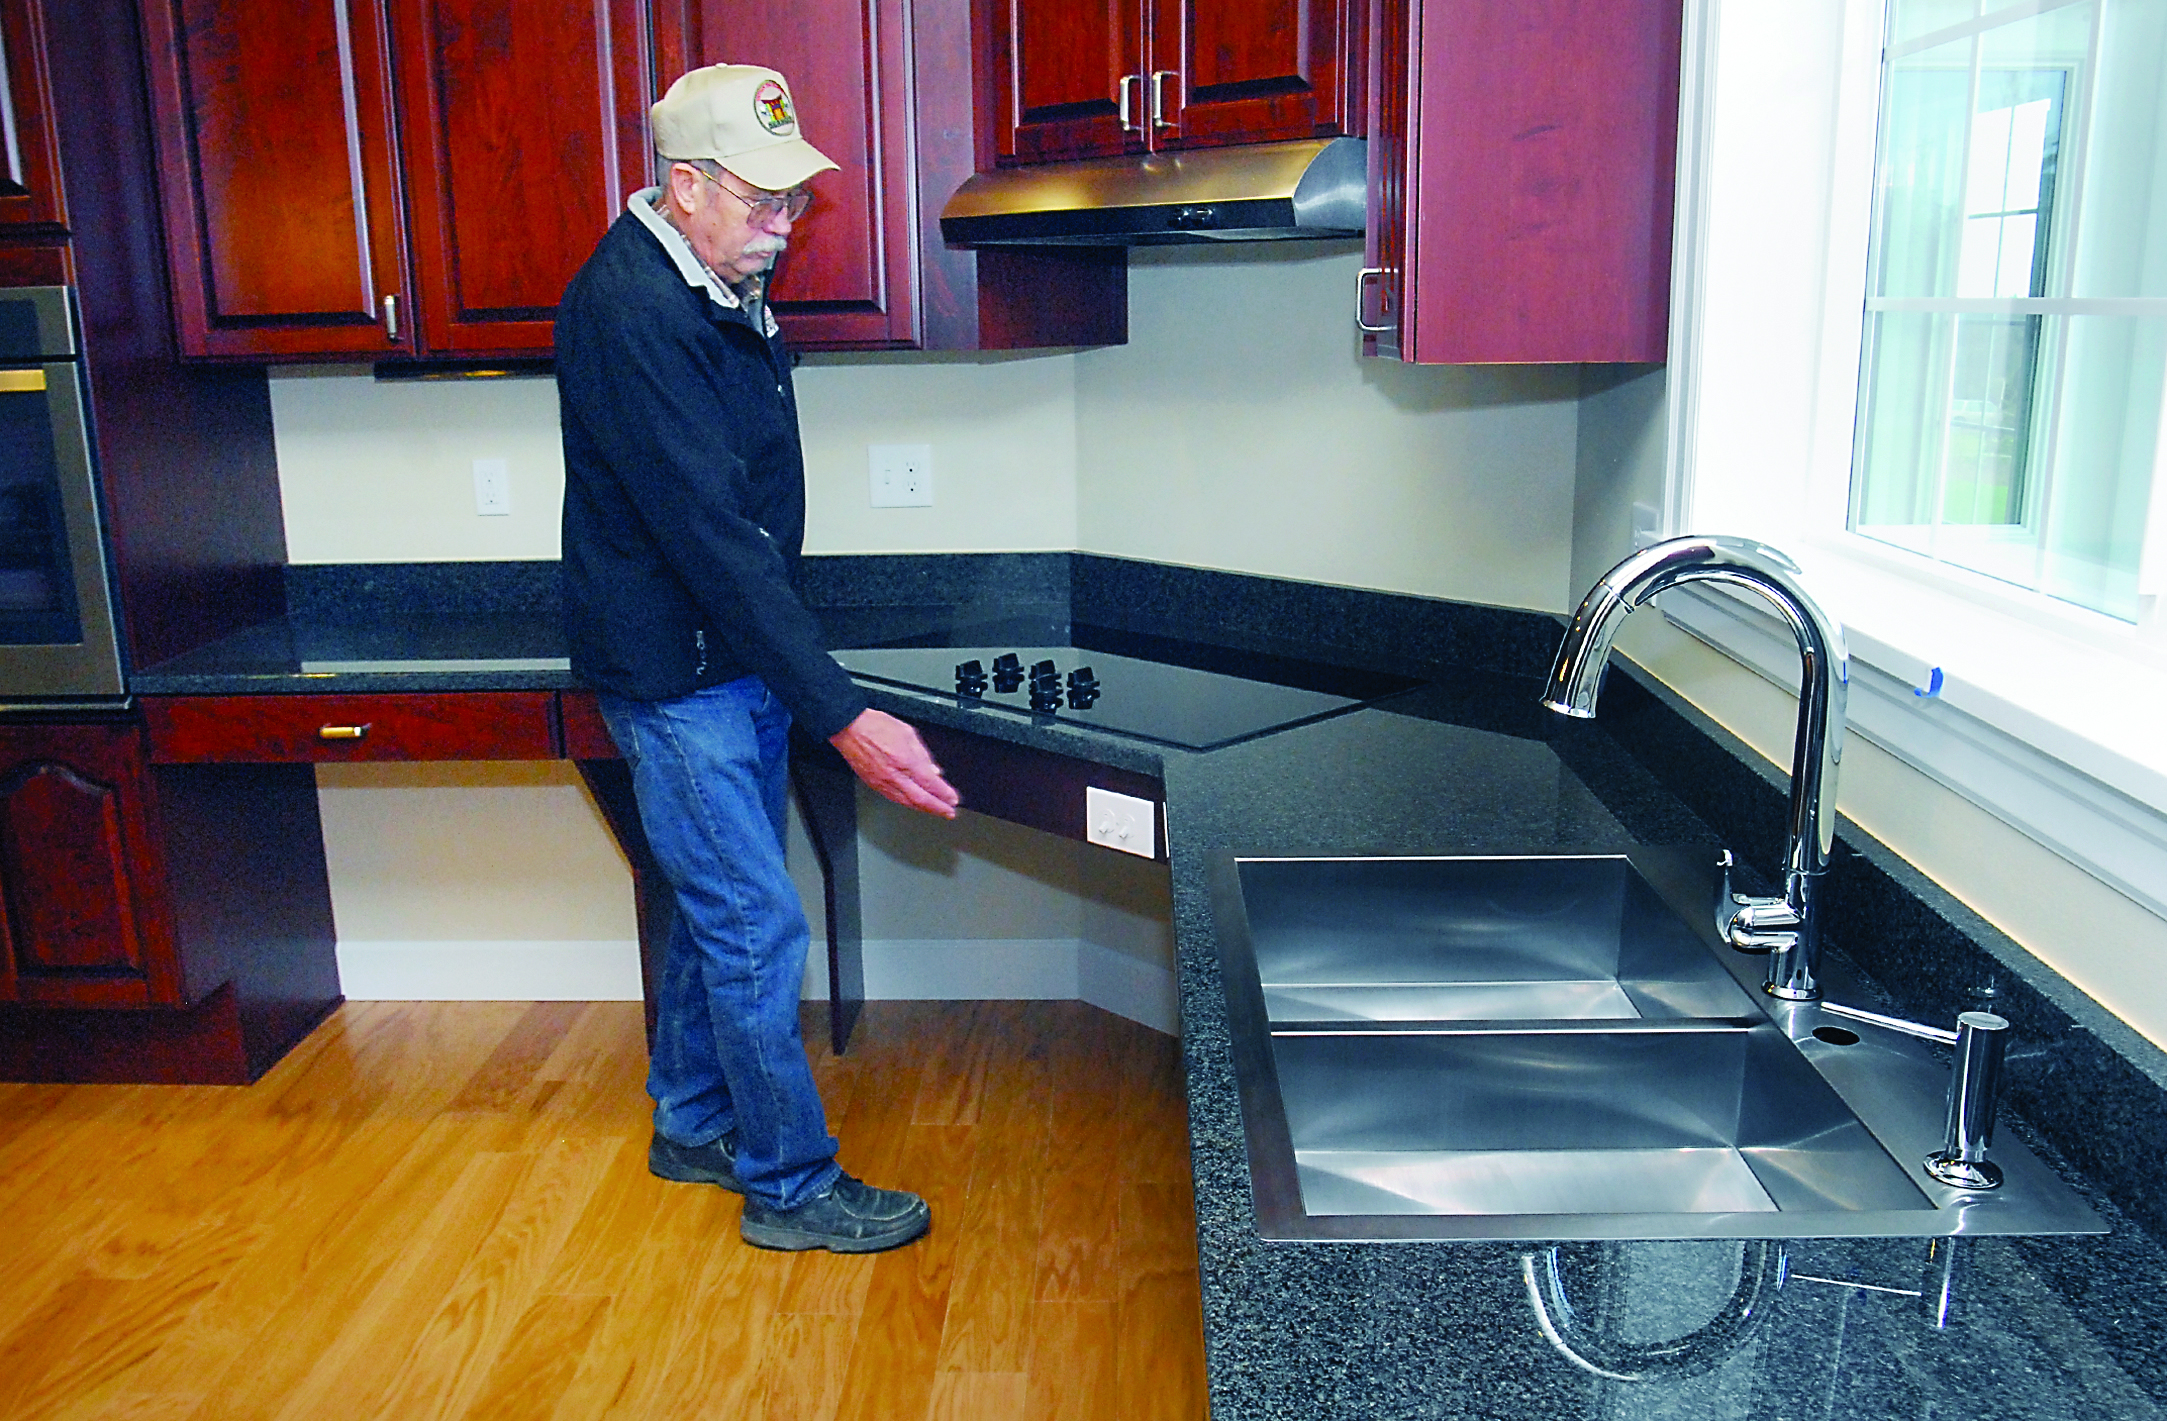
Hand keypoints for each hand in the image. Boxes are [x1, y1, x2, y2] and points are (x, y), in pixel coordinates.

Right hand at [829, 709, 959, 817]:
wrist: (849, 728)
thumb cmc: (875, 726)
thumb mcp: (908, 733)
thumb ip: (922, 754)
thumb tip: (933, 770)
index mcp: (905, 761)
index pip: (930, 784)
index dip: (944, 794)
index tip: (952, 799)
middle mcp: (895, 775)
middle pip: (920, 799)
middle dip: (937, 808)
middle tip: (948, 812)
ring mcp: (883, 782)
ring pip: (907, 802)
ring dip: (924, 808)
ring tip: (935, 810)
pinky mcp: (873, 785)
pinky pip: (894, 798)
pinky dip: (908, 803)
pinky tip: (914, 803)